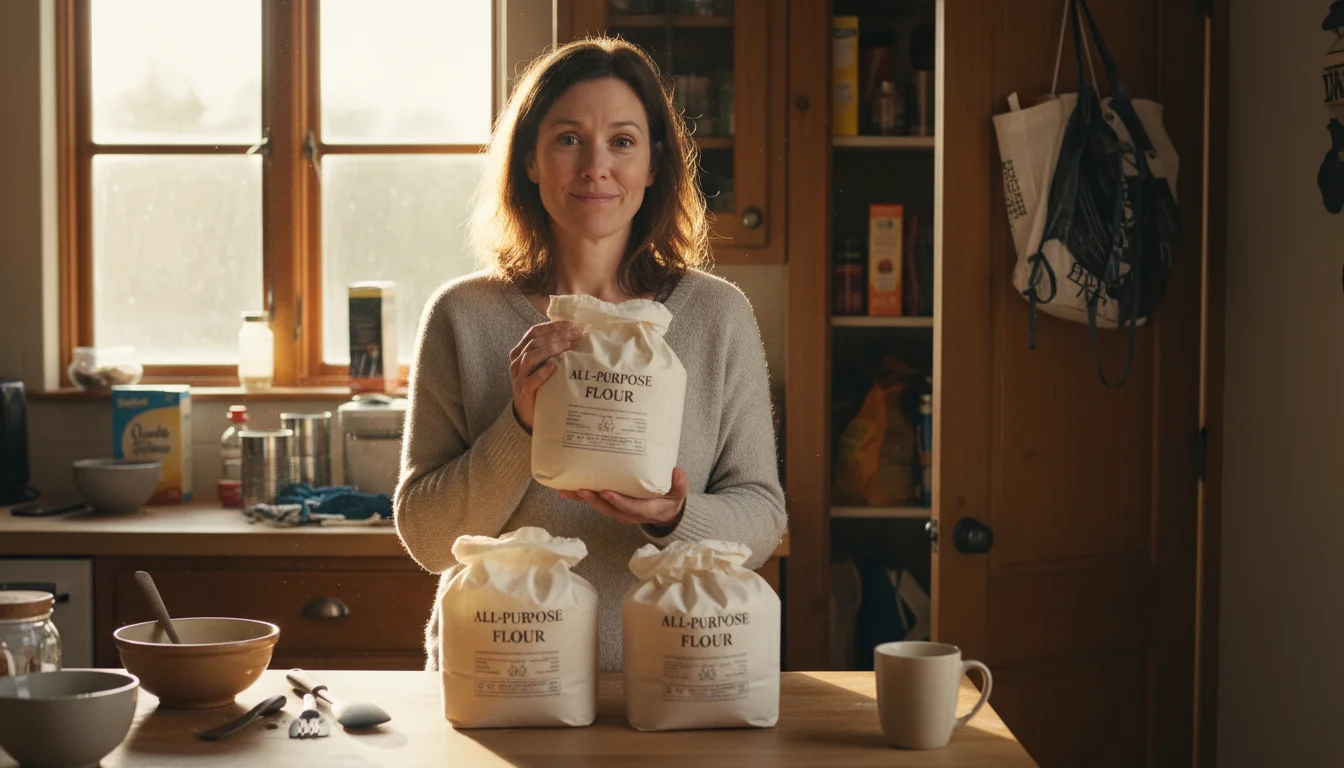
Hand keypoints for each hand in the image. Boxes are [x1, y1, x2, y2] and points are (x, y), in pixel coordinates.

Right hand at [509, 320, 581, 431]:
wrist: (531, 415)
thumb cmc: (542, 386)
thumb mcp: (546, 365)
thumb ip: (554, 351)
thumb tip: (575, 335)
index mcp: (521, 352)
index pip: (534, 333)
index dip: (552, 326)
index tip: (570, 325)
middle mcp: (517, 363)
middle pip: (534, 343)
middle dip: (556, 336)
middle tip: (575, 334)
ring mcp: (518, 378)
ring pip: (530, 358)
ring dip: (550, 349)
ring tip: (567, 347)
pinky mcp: (523, 393)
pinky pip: (530, 381)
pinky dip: (542, 373)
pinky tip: (554, 367)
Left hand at [560, 467, 690, 527]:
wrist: (665, 512)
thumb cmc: (671, 499)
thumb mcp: (680, 493)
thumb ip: (680, 484)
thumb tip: (677, 472)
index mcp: (646, 510)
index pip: (631, 507)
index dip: (618, 501)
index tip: (606, 492)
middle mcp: (629, 513)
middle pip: (609, 509)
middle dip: (594, 500)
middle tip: (580, 490)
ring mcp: (618, 511)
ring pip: (599, 506)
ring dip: (583, 499)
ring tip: (566, 490)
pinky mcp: (611, 506)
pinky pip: (596, 502)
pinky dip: (582, 497)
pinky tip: (568, 489)